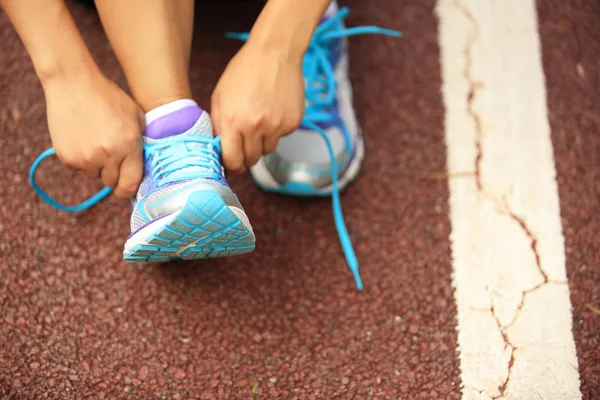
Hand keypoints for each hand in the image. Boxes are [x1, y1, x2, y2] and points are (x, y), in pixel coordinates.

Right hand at [43, 71, 145, 197]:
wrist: (74, 84)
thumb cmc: (110, 98)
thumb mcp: (137, 117)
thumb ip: (142, 144)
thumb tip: (145, 170)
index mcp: (128, 145)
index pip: (131, 184)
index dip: (130, 189)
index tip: (128, 187)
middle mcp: (107, 155)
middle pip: (112, 183)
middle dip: (114, 174)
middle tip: (112, 156)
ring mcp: (85, 158)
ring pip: (95, 176)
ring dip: (97, 166)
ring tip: (96, 142)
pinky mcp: (67, 157)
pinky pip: (79, 169)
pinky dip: (81, 159)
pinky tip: (83, 139)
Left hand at [211, 41, 304, 173]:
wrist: (275, 53)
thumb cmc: (243, 72)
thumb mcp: (219, 96)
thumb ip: (218, 125)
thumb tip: (219, 151)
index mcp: (233, 121)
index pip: (232, 161)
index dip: (231, 165)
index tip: (231, 162)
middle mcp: (255, 127)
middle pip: (251, 160)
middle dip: (246, 155)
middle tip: (244, 142)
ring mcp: (277, 126)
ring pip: (268, 150)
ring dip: (262, 142)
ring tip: (260, 120)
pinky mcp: (292, 123)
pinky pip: (282, 137)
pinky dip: (277, 129)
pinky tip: (273, 110)